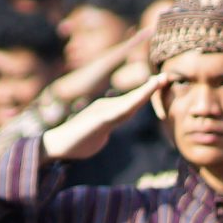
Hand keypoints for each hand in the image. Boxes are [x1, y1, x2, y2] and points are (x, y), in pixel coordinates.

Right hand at [43, 74, 168, 161]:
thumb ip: (106, 128)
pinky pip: (117, 112)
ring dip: (144, 93)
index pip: (132, 103)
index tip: (161, 83)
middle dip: (151, 88)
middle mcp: (105, 108)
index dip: (147, 93)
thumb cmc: (76, 142)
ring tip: (158, 82)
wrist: (56, 145)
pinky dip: (130, 104)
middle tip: (166, 76)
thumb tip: (111, 127)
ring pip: (128, 103)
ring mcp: (101, 113)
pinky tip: (140, 100)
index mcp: (108, 112)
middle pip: (133, 99)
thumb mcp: (97, 135)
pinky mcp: (97, 120)